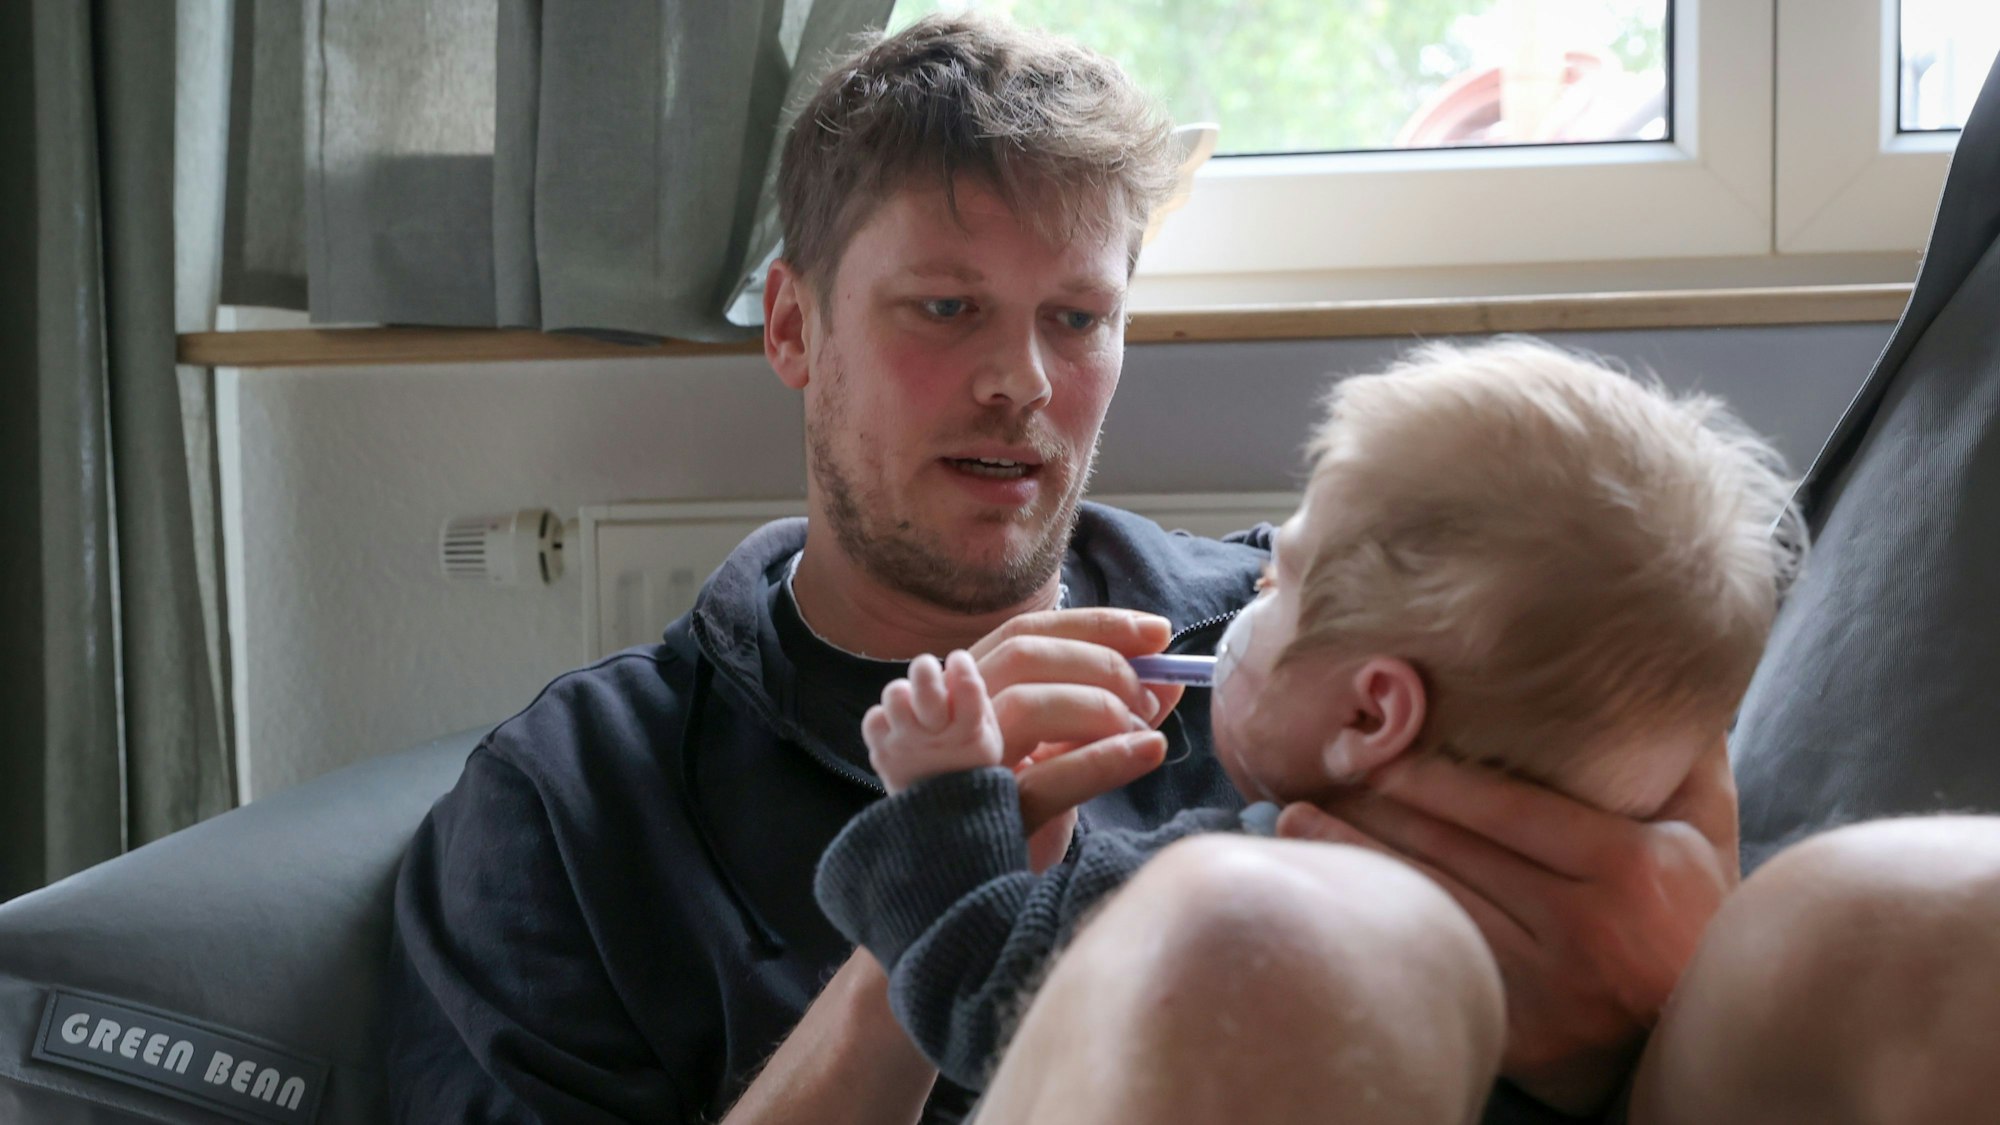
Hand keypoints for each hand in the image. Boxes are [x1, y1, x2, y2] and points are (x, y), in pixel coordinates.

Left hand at [864, 651, 1003, 794]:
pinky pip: (873, 718)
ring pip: (895, 694)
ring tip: (912, 703)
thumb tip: (952, 666)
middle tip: (927, 671)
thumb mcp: (988, 738)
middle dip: (925, 668)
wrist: (942, 821)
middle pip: (924, 685)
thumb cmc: (968, 767)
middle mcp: (936, 737)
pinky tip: (897, 726)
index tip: (959, 661)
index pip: (967, 685)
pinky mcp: (881, 754)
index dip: (961, 663)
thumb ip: (976, 701)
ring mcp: (906, 746)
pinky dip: (883, 718)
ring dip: (904, 692)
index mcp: (971, 732)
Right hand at [966, 609, 1186, 870]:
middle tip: (1153, 692)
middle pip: (1023, 656)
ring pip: (1025, 705)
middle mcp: (957, 719)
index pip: (1027, 633)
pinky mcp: (988, 820)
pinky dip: (1104, 760)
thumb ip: (1111, 710)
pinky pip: (1046, 781)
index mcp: (970, 691)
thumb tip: (1168, 679)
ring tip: (1145, 726)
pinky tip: (1148, 750)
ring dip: (1100, 704)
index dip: (1097, 625)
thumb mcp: (1064, 750)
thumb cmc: (1018, 811)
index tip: (1159, 634)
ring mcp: (965, 767)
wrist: (973, 891)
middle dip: (1102, 660)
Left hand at [1275, 740, 1737, 1114]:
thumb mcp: (1705, 828)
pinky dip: (1382, 921)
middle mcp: (1590, 927)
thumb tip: (1658, 662)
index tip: (1374, 749)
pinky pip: (1437, 960)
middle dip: (1375, 808)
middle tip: (1314, 770)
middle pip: (1457, 852)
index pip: (1508, 808)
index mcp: (1633, 865)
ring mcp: (1552, 988)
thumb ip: (1680, 751)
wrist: (1702, 1034)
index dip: (1432, 777)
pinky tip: (1336, 894)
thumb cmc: (1691, 910)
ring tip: (1294, 820)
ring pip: (1433, 905)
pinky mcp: (1521, 1032)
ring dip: (1356, 860)